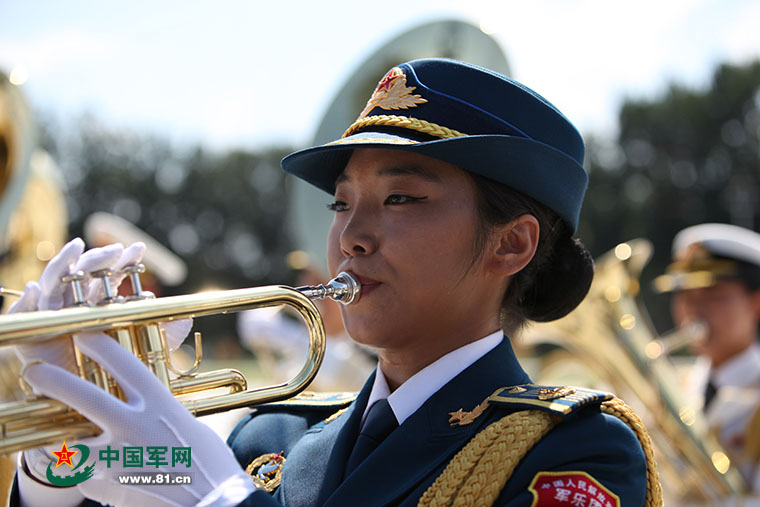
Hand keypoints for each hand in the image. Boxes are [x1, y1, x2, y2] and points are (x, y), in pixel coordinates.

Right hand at [11, 239, 187, 372]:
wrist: (83, 400)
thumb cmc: (113, 372)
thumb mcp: (144, 352)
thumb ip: (163, 336)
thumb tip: (187, 321)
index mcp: (99, 304)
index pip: (111, 277)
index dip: (124, 262)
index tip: (140, 250)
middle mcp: (74, 304)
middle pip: (83, 274)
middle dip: (99, 258)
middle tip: (116, 250)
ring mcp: (50, 315)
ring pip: (53, 283)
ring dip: (63, 263)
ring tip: (76, 248)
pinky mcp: (30, 332)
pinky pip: (23, 313)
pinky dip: (26, 299)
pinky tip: (34, 288)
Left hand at [23, 332, 255, 506]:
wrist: (213, 500)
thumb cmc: (207, 461)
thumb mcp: (186, 423)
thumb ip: (158, 411)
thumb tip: (141, 407)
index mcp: (159, 403)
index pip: (122, 362)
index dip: (98, 344)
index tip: (83, 336)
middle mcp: (135, 425)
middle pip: (84, 396)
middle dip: (54, 381)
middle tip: (35, 373)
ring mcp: (119, 457)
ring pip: (71, 443)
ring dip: (60, 440)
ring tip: (56, 438)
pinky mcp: (109, 486)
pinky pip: (88, 475)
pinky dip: (91, 474)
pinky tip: (106, 476)